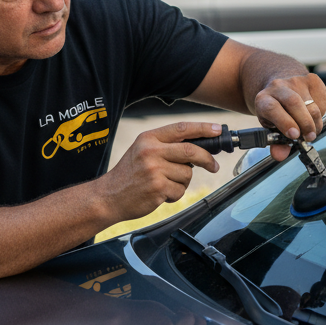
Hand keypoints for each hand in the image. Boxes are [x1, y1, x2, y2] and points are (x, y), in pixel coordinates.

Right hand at [97, 121, 221, 222]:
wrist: (108, 196)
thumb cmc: (129, 174)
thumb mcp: (142, 150)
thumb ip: (166, 145)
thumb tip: (199, 146)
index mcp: (148, 138)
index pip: (181, 129)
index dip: (202, 128)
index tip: (217, 130)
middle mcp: (151, 151)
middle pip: (191, 151)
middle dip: (207, 159)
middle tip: (214, 166)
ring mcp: (154, 170)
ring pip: (187, 174)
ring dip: (182, 182)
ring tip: (164, 184)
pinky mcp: (157, 188)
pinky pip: (180, 190)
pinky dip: (175, 194)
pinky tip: (160, 193)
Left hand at [253, 72, 325, 161]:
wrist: (280, 84)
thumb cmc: (275, 110)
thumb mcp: (270, 126)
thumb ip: (275, 142)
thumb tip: (280, 155)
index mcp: (263, 99)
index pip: (272, 108)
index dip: (284, 122)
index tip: (294, 136)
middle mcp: (279, 87)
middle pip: (294, 103)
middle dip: (305, 124)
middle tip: (309, 137)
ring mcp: (296, 81)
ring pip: (311, 104)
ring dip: (315, 122)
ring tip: (311, 132)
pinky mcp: (312, 79)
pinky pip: (322, 100)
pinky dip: (321, 113)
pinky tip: (313, 116)